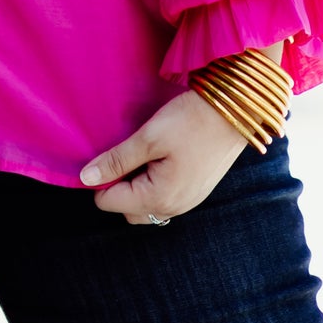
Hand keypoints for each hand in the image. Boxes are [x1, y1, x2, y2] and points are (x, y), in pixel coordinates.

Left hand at [79, 88, 248, 223]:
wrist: (236, 112)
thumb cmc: (191, 121)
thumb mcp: (149, 137)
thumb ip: (117, 160)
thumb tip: (86, 178)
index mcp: (159, 198)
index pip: (109, 202)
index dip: (101, 179)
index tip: (106, 154)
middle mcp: (174, 208)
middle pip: (127, 211)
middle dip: (118, 188)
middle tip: (123, 155)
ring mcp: (188, 202)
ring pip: (146, 207)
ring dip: (136, 188)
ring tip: (141, 156)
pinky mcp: (197, 192)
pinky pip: (164, 200)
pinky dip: (153, 186)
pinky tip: (158, 160)